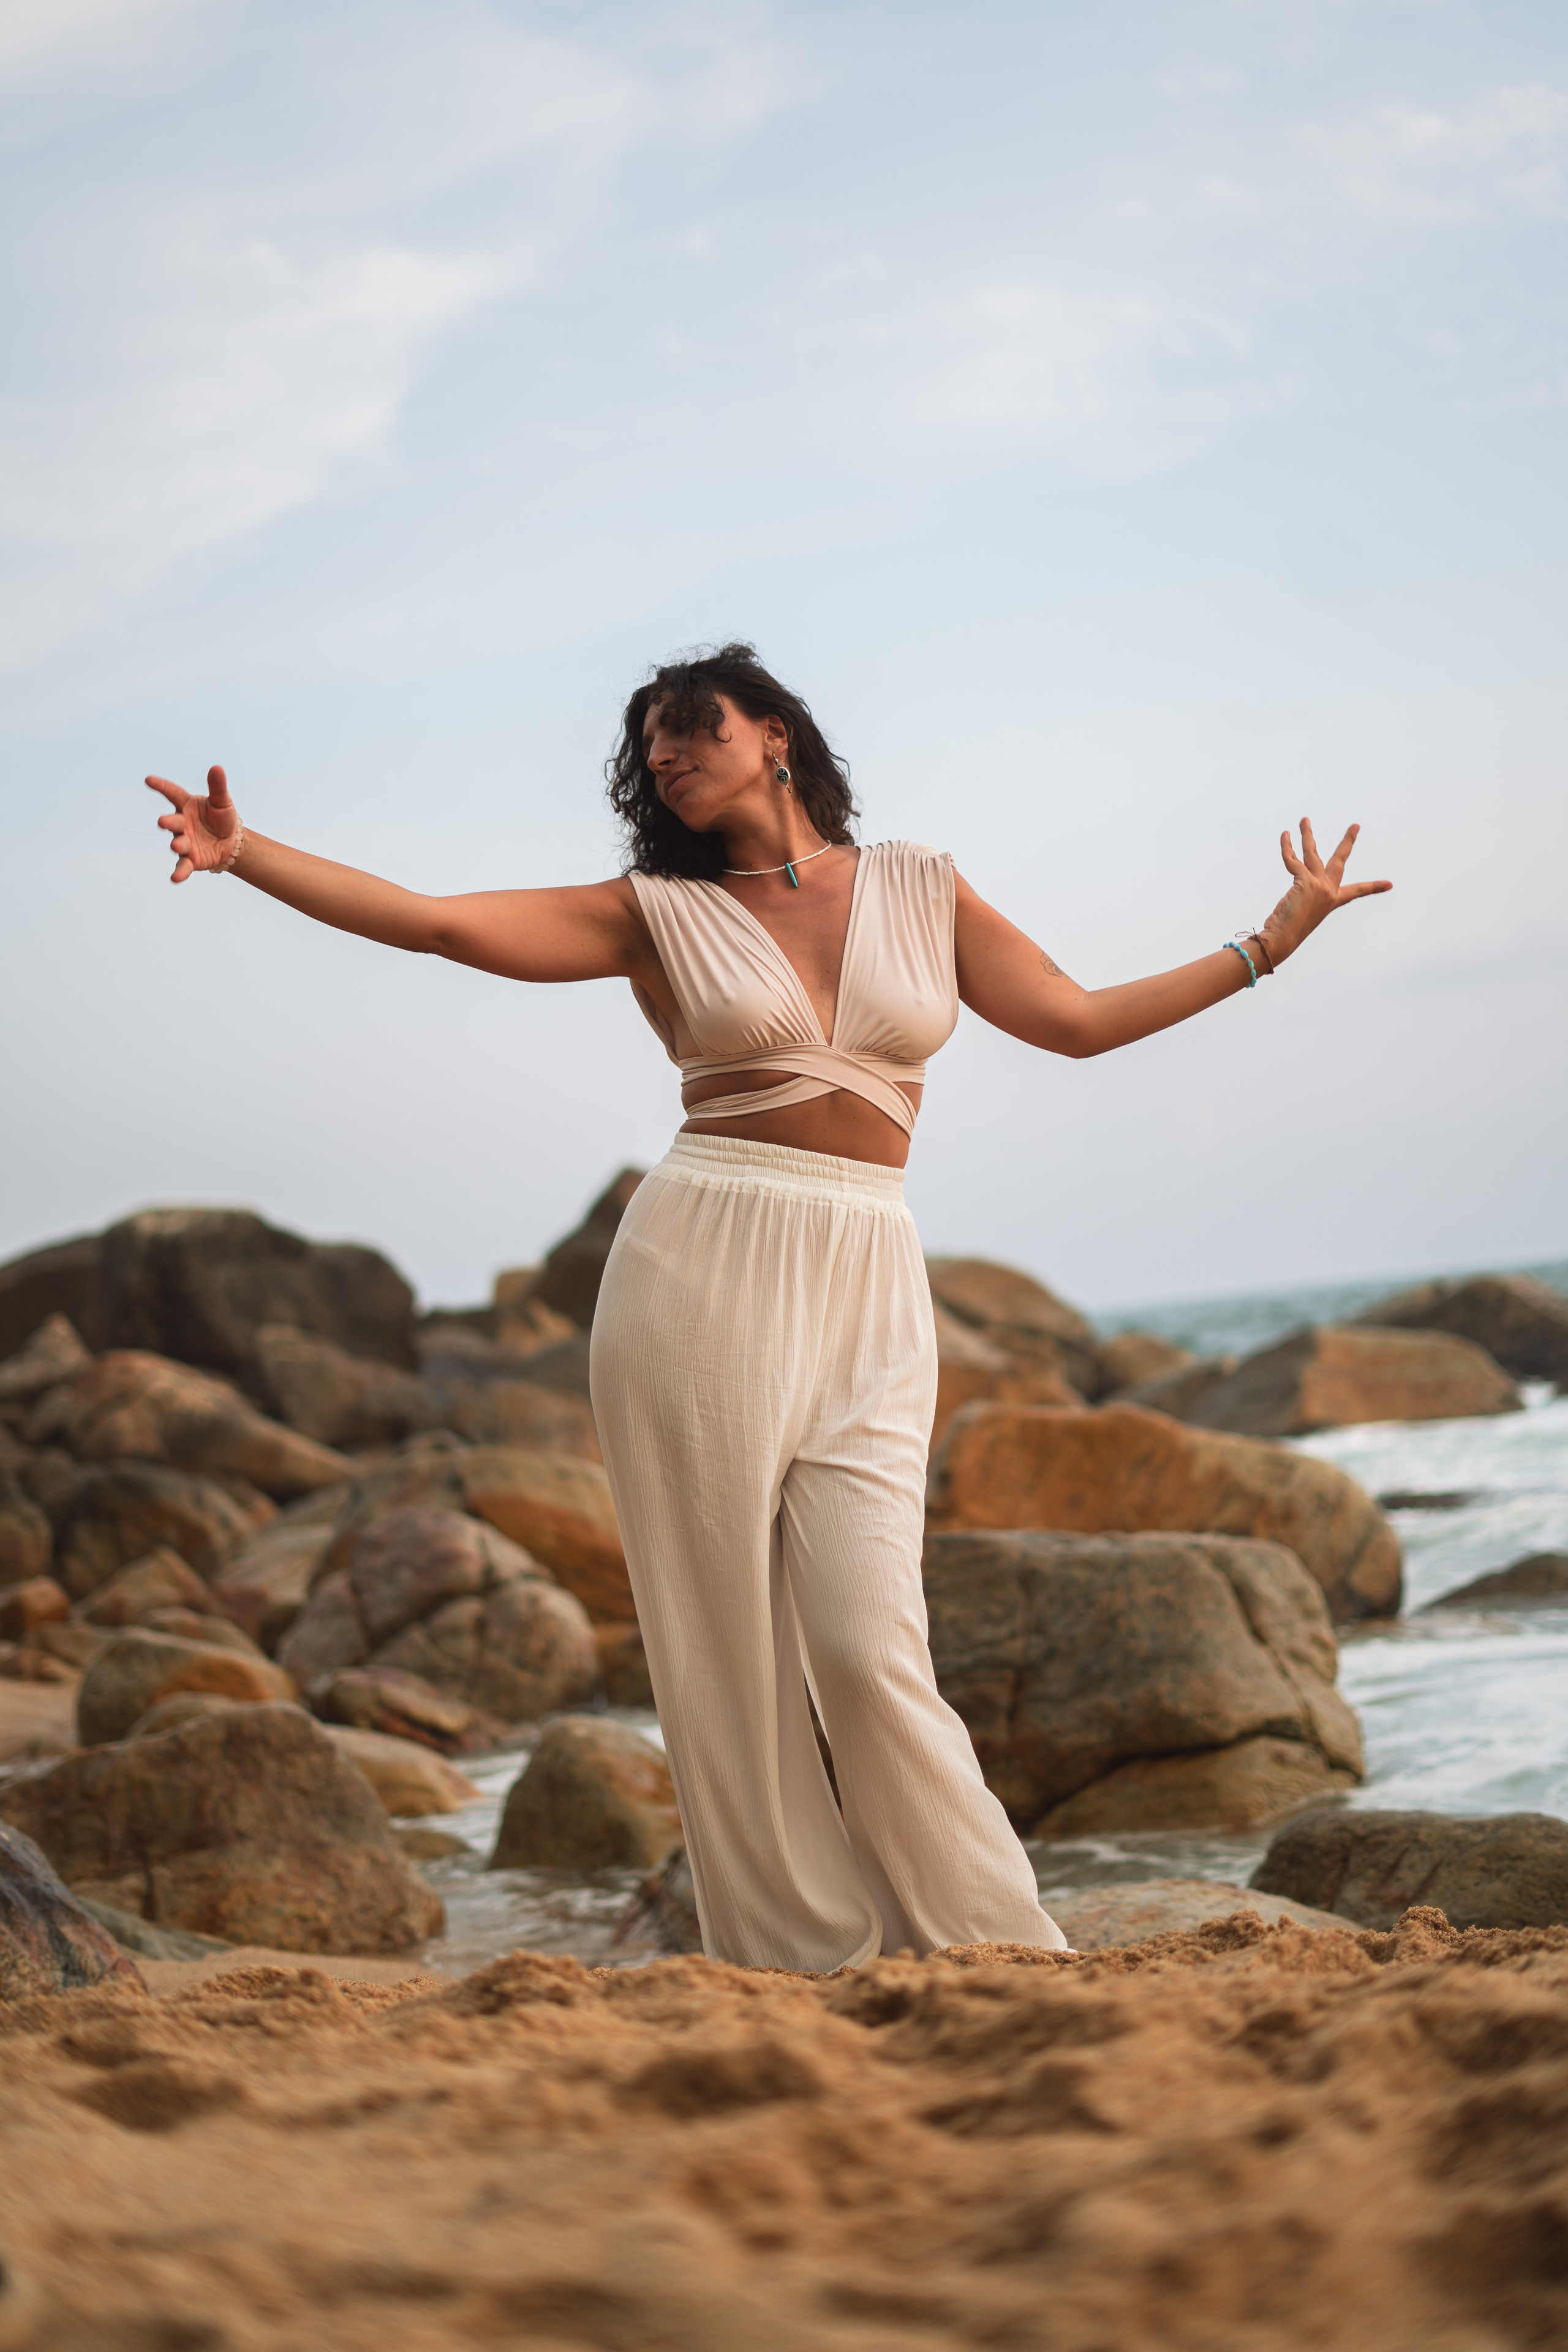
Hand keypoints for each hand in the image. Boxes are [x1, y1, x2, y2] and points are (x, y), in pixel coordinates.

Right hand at [146, 764, 239, 882]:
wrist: (230, 842)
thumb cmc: (221, 818)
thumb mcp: (222, 802)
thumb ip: (217, 786)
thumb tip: (217, 767)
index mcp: (186, 805)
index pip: (172, 793)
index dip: (161, 786)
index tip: (149, 780)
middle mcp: (181, 823)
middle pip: (172, 821)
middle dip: (168, 822)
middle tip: (163, 822)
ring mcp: (184, 841)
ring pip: (178, 843)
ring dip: (177, 845)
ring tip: (177, 845)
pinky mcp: (190, 859)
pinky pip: (183, 866)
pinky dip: (179, 872)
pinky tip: (175, 879)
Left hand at [1257, 819, 1389, 965]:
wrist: (1280, 941)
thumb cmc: (1285, 933)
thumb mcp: (1301, 915)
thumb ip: (1303, 901)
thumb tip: (1294, 896)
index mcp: (1331, 902)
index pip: (1356, 892)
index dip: (1373, 887)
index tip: (1390, 884)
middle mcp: (1328, 892)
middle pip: (1340, 861)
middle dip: (1348, 841)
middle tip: (1356, 825)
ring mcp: (1319, 887)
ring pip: (1312, 853)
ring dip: (1307, 834)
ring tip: (1304, 819)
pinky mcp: (1305, 883)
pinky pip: (1293, 859)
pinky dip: (1287, 847)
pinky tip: (1285, 835)